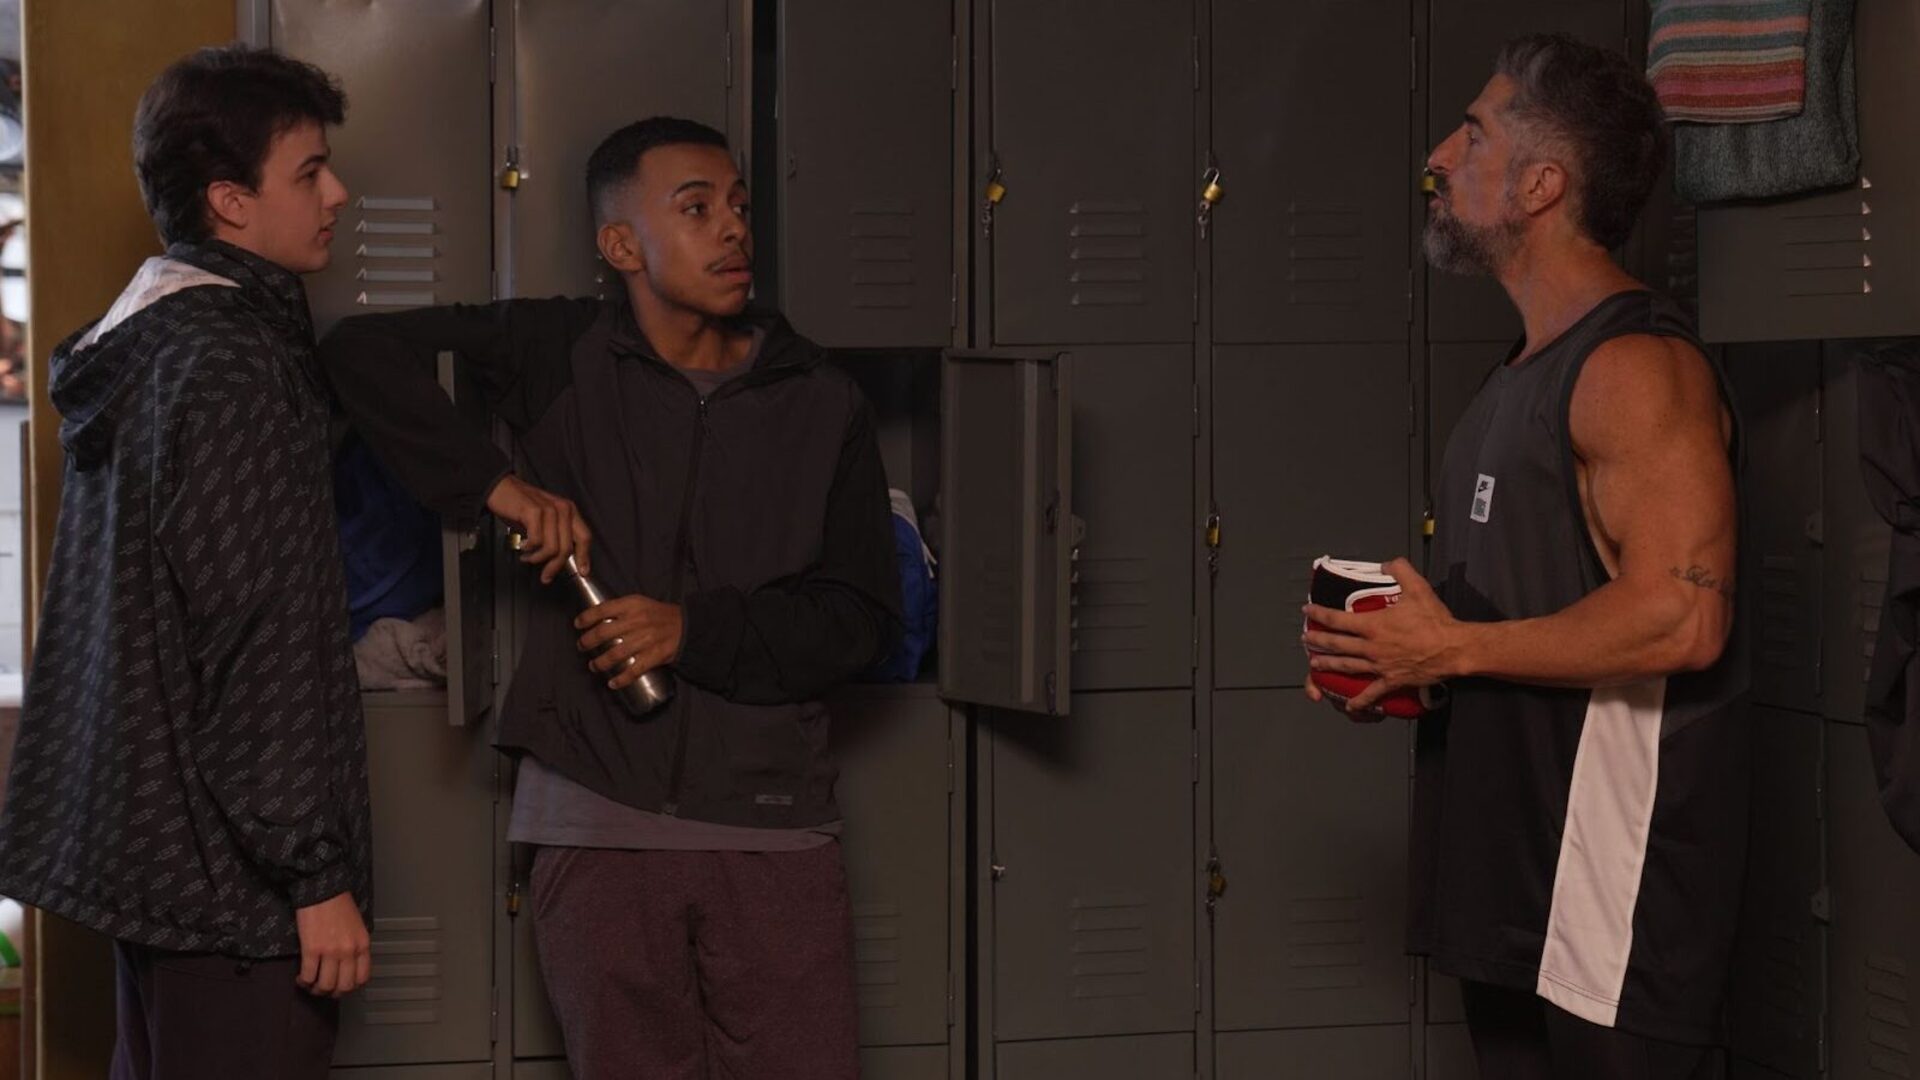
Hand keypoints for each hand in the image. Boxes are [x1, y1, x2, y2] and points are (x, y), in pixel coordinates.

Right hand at [294, 891, 370, 997]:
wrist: (322, 890)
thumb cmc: (339, 905)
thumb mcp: (357, 927)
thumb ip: (356, 947)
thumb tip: (349, 966)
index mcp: (362, 945)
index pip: (362, 978)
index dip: (350, 987)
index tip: (341, 986)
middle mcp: (349, 951)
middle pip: (343, 986)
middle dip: (332, 992)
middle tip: (324, 989)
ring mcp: (331, 951)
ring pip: (325, 985)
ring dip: (316, 990)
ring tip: (310, 984)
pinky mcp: (311, 949)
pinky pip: (308, 975)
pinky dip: (303, 981)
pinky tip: (300, 978)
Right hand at [487, 474, 591, 582]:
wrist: (500, 488)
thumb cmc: (521, 507)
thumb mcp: (544, 521)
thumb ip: (556, 536)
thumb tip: (561, 560)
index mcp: (569, 510)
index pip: (585, 536)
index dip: (584, 556)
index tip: (583, 572)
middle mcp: (563, 509)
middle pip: (567, 548)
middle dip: (555, 566)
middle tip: (545, 575)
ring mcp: (550, 509)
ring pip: (552, 548)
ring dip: (538, 558)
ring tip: (528, 557)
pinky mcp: (534, 511)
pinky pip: (537, 541)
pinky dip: (529, 548)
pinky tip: (522, 546)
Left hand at [576, 594, 683, 686]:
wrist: (688, 626)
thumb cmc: (661, 615)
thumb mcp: (642, 603)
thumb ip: (622, 609)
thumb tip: (597, 619)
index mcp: (632, 605)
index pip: (602, 609)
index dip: (586, 617)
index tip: (577, 625)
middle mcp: (637, 621)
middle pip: (603, 633)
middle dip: (587, 642)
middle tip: (581, 647)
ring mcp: (646, 639)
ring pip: (615, 654)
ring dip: (600, 663)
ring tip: (594, 666)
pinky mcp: (655, 655)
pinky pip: (634, 670)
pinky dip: (621, 679)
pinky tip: (612, 683)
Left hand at [1300, 557, 1460, 714]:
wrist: (1453, 648)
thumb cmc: (1435, 619)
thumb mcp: (1417, 587)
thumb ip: (1399, 570)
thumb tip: (1386, 563)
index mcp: (1373, 624)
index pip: (1337, 619)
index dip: (1319, 614)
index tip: (1307, 611)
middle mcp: (1371, 646)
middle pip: (1336, 644)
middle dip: (1317, 641)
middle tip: (1305, 640)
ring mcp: (1379, 665)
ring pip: (1346, 666)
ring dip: (1328, 665)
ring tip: (1314, 664)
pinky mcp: (1392, 680)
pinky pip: (1372, 693)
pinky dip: (1360, 702)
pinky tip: (1349, 707)